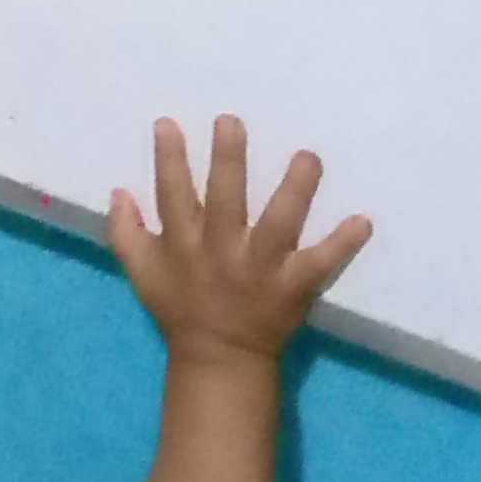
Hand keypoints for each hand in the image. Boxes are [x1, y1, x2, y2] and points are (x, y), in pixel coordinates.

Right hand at [107, 117, 371, 366]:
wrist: (219, 360)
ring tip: (308, 156)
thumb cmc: (180, 309)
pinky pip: (320, 262)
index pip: (173, 193)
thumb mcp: (142, 273)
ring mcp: (261, 268)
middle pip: (225, 198)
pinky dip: (342, 244)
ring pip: (278, 223)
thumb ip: (127, 232)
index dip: (170, 158)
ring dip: (294, 189)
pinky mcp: (294, 286)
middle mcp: (222, 250)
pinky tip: (362, 220)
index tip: (169, 123)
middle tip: (232, 121)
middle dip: (228, 159)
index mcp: (184, 244)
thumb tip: (118, 190)